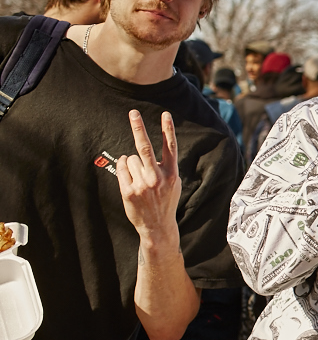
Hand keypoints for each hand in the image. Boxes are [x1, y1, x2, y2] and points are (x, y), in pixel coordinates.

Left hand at [117, 110, 180, 242]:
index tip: (165, 114)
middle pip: (145, 147)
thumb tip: (143, 154)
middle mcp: (157, 177)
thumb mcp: (174, 184)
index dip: (168, 129)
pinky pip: (121, 168)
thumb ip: (165, 168)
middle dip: (138, 128)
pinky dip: (123, 168)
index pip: (170, 147)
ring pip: (130, 159)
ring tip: (140, 178)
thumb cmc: (165, 202)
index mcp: (171, 174)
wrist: (158, 226)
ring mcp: (142, 184)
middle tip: (133, 113)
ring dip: (132, 163)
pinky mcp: (128, 191)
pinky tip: (129, 177)